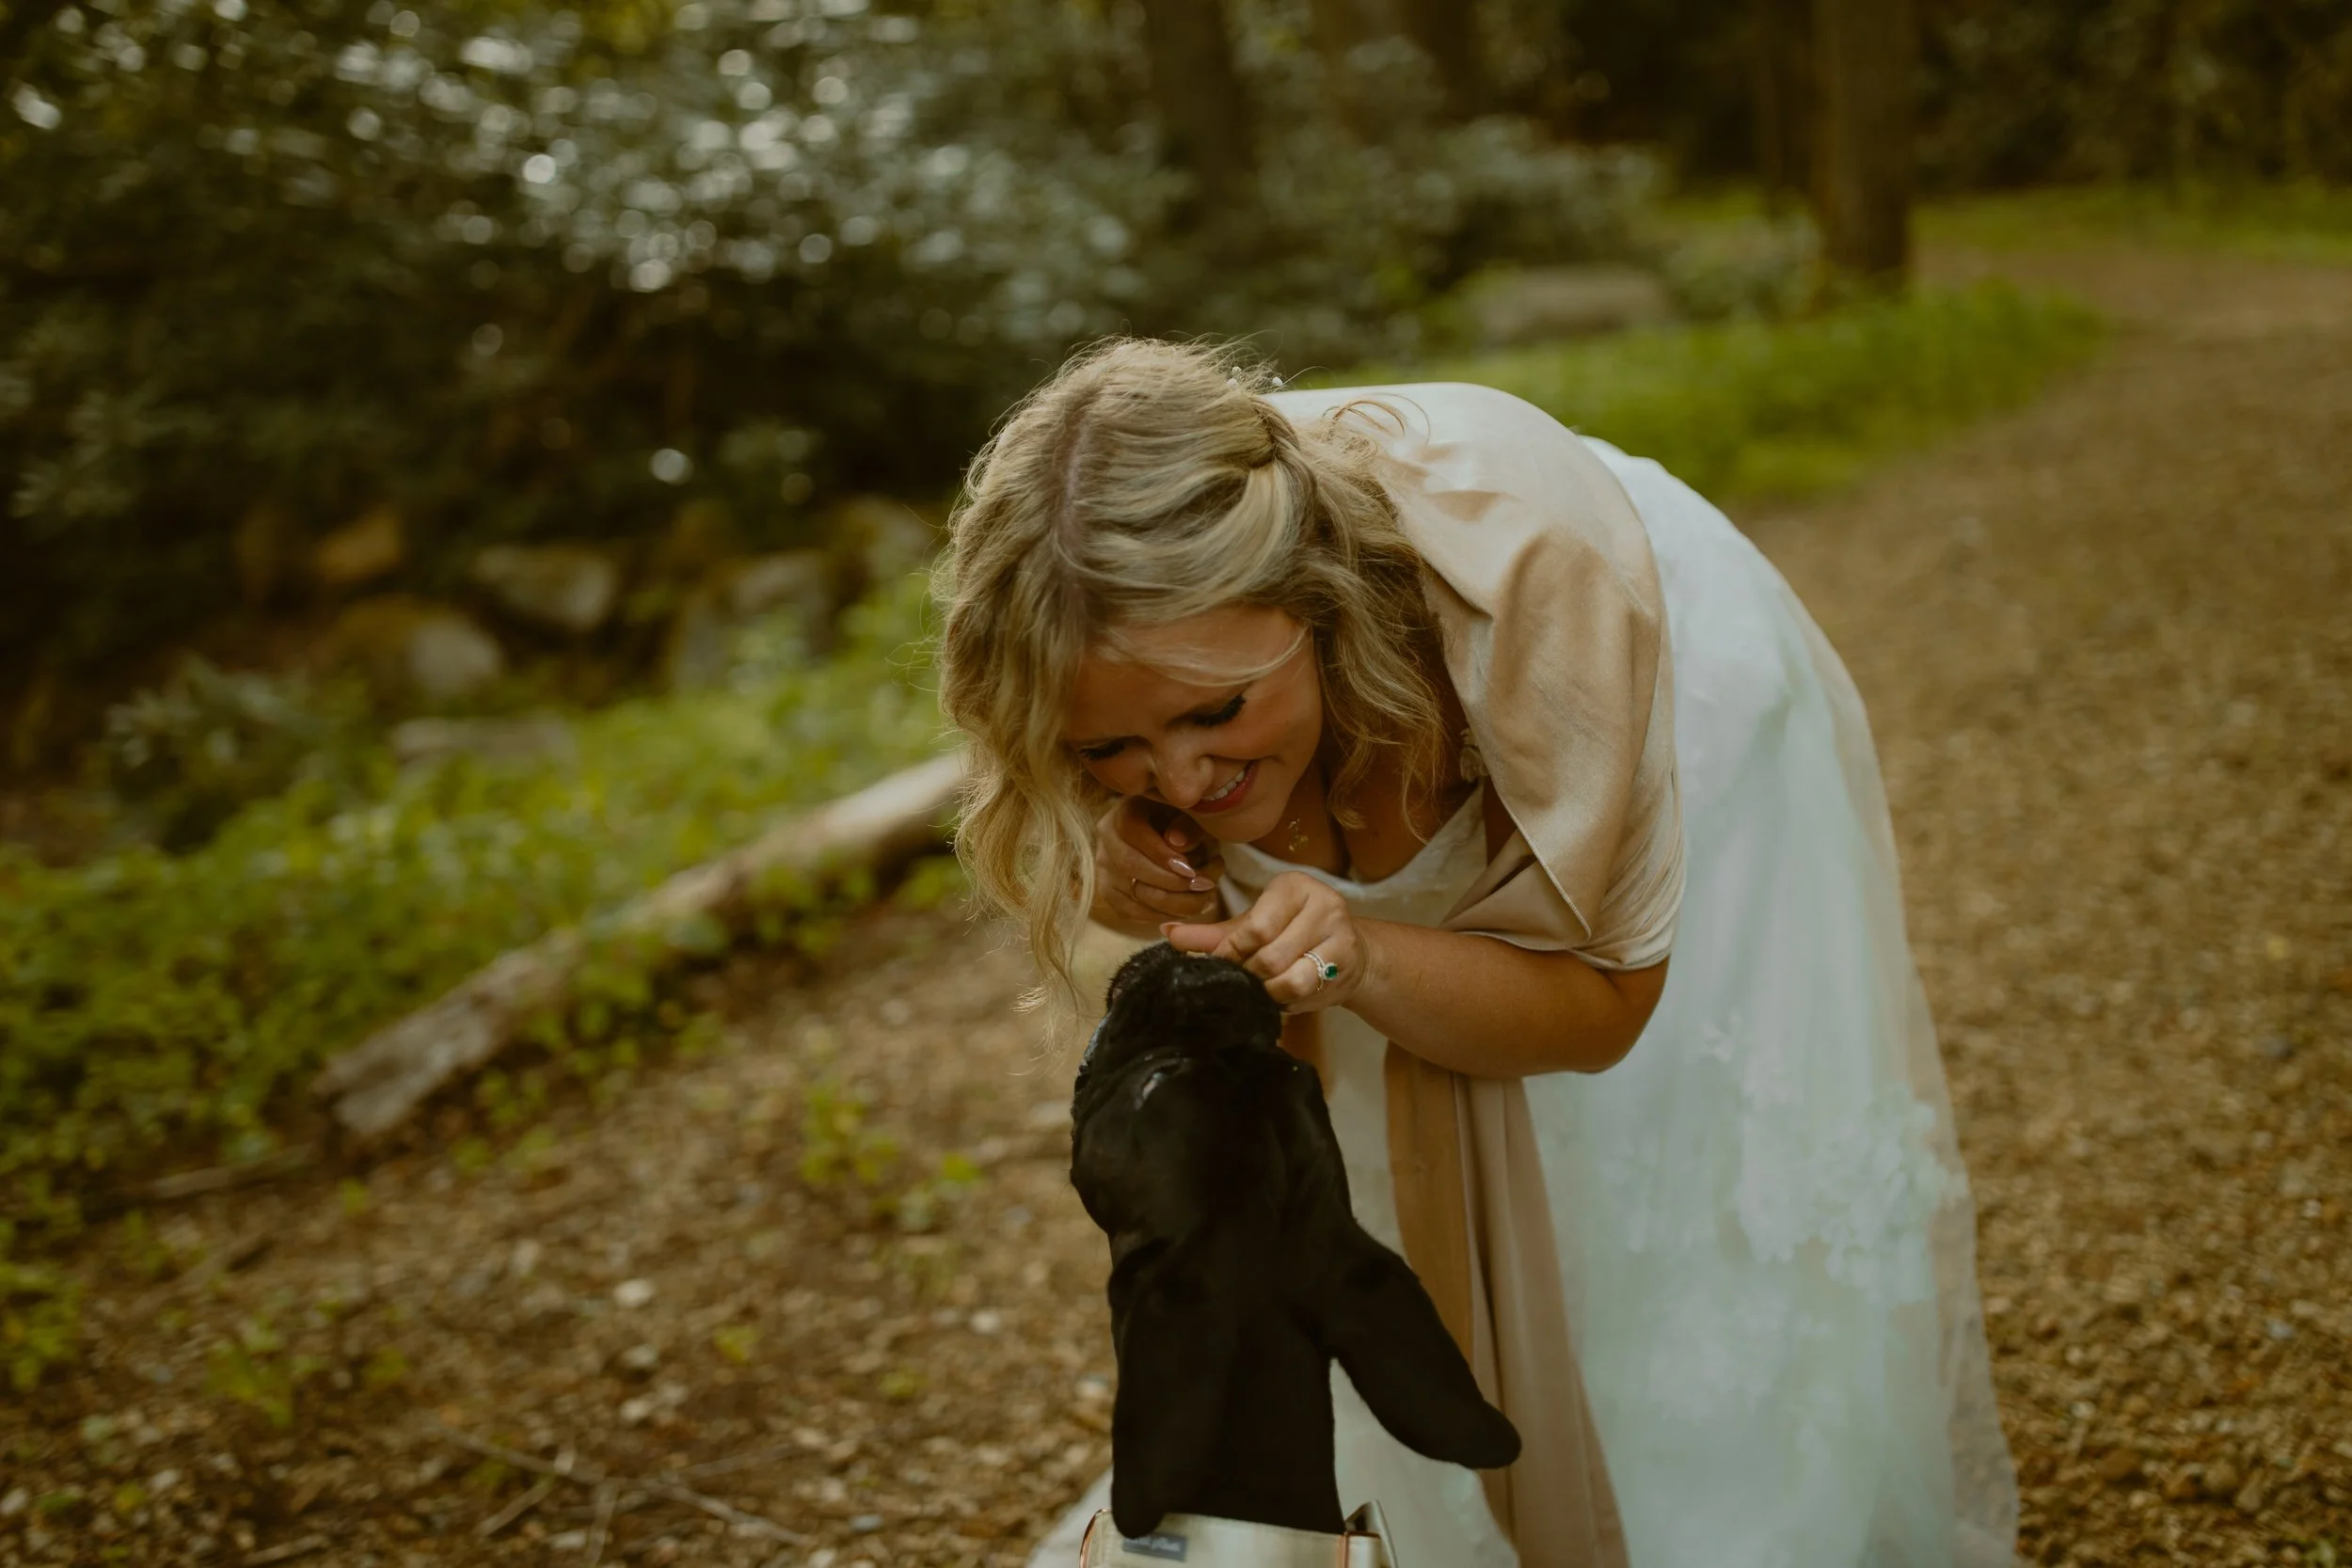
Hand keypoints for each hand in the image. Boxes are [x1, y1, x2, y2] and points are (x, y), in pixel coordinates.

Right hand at [1090, 795, 1224, 936]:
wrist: (1166, 832)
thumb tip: (1178, 844)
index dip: (1161, 854)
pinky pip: (1131, 911)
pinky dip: (1160, 915)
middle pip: (1129, 865)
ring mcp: (1104, 867)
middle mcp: (1106, 839)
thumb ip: (1189, 826)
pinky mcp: (1108, 891)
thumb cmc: (1182, 821)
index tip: (1191, 869)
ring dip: (1171, 903)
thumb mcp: (1191, 815)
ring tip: (1203, 900)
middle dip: (1170, 882)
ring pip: (1130, 892)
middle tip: (1203, 887)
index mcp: (1124, 811)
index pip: (1132, 831)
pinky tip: (1185, 909)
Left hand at [1163, 871, 1365, 1013]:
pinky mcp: (1348, 962)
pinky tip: (1281, 996)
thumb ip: (1213, 934)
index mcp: (1293, 885)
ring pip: (1291, 977)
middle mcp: (1323, 902)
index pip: (1255, 926)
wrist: (1351, 953)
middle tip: (1240, 982)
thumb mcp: (1254, 928)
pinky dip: (1286, 999)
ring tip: (1260, 990)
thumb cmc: (1292, 934)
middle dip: (1249, 975)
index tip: (1221, 965)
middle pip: (1271, 954)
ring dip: (1268, 991)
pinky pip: (1307, 990)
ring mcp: (1340, 933)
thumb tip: (1167, 933)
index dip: (1233, 952)